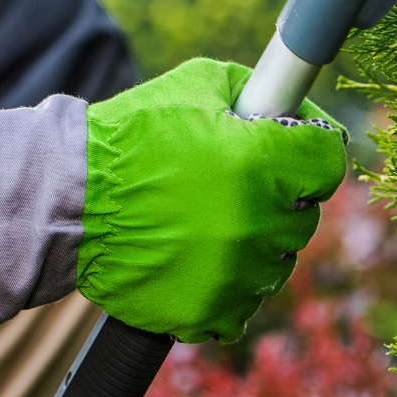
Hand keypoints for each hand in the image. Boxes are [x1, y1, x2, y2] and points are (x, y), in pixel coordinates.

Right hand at [0, 59, 343, 375]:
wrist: (66, 201)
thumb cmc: (131, 137)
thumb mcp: (196, 85)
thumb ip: (256, 92)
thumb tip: (295, 106)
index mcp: (261, 162)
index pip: (330, 160)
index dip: (311, 152)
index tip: (292, 152)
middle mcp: (257, 222)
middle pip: (304, 214)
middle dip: (279, 197)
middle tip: (235, 184)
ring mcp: (234, 273)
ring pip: (276, 262)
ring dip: (254, 243)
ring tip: (207, 222)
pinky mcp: (207, 312)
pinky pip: (242, 306)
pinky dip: (226, 288)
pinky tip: (197, 261)